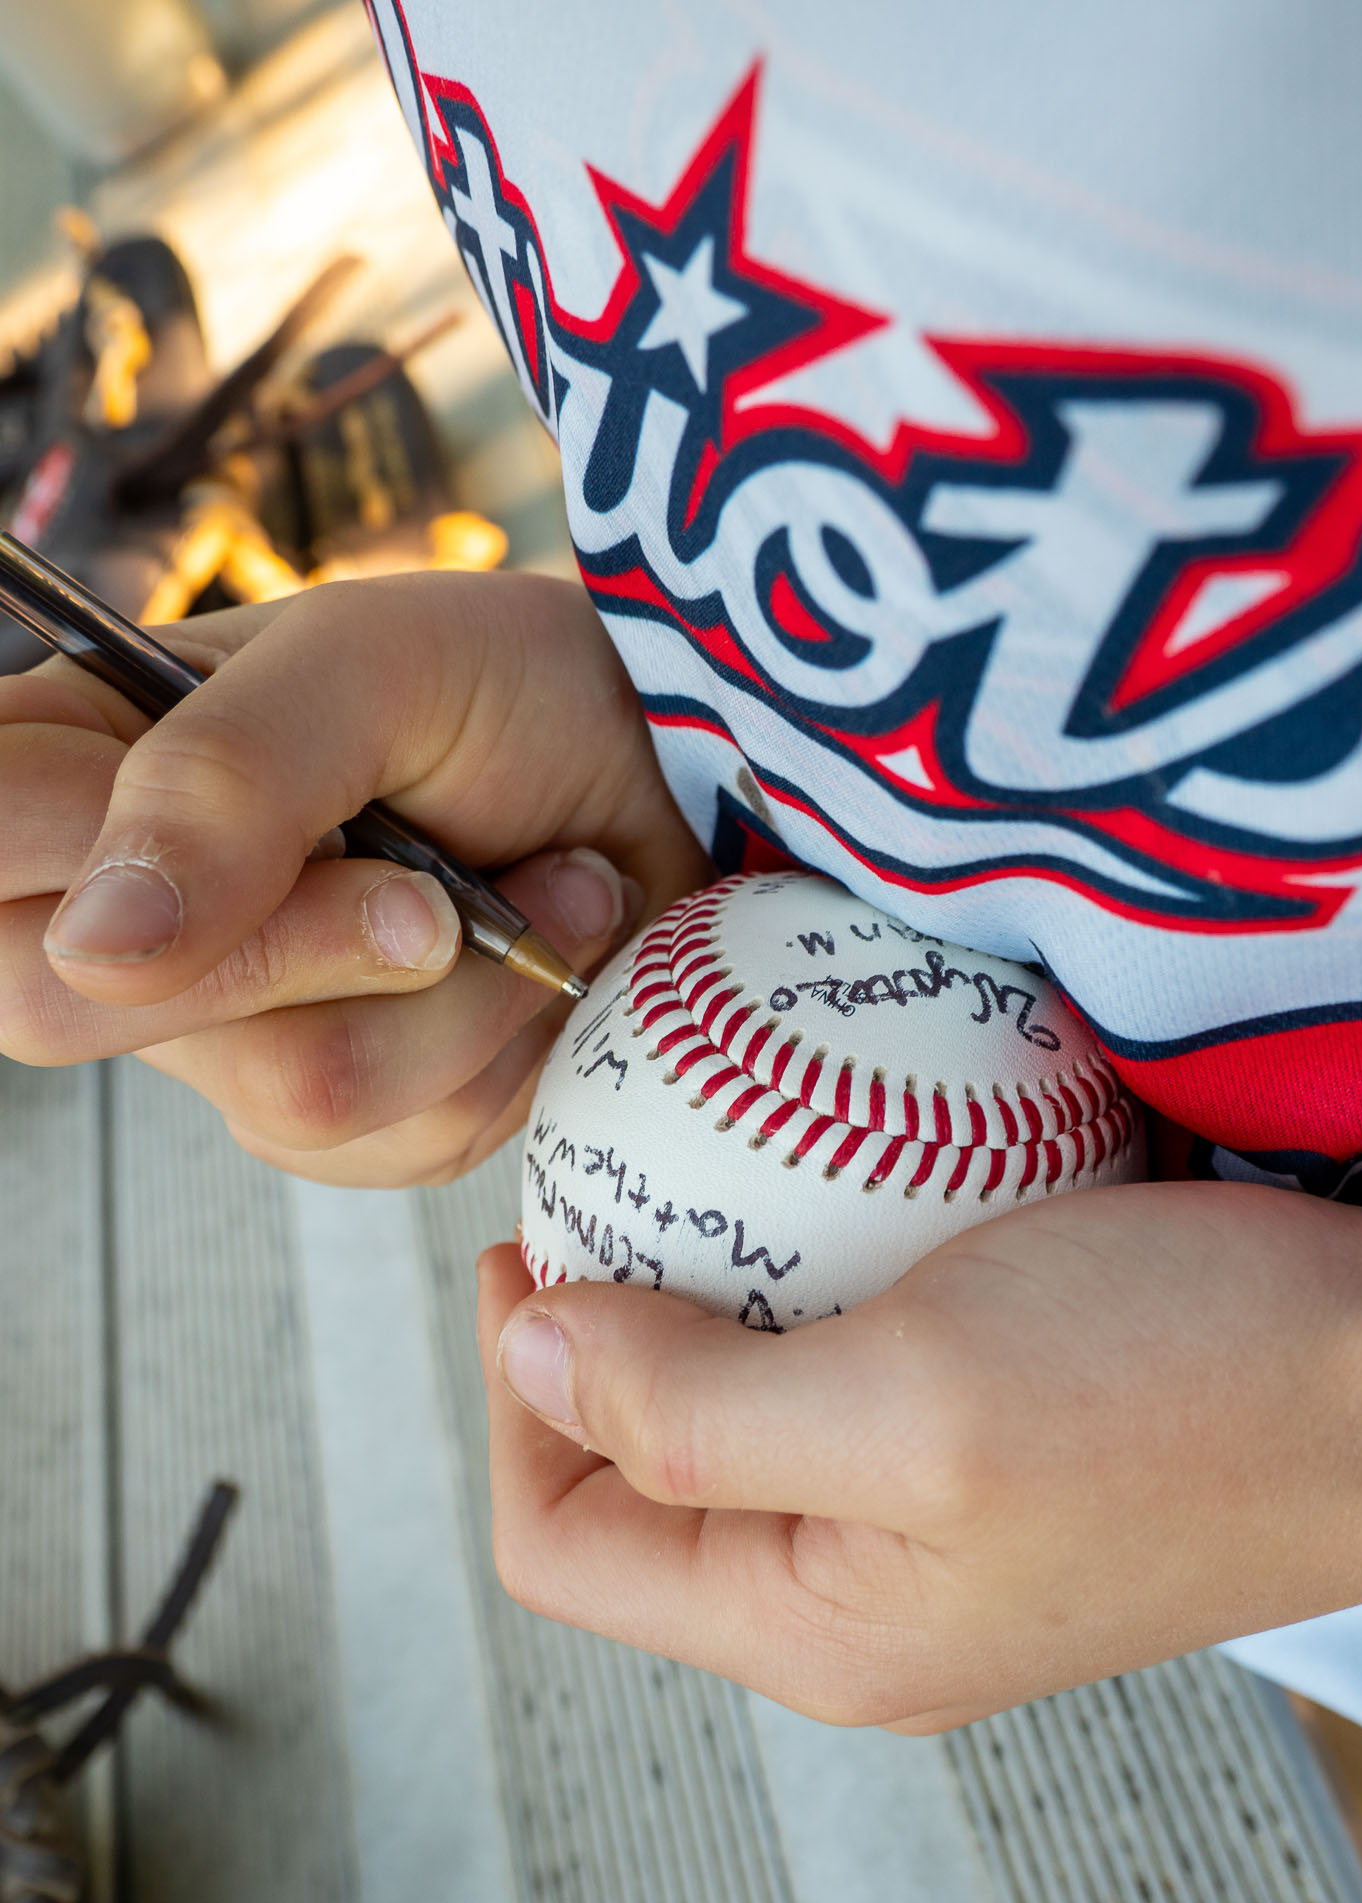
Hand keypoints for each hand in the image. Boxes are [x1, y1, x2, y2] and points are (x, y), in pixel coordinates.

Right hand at [0, 571, 709, 1183]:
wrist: (664, 784)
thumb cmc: (510, 689)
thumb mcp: (374, 666)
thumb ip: (225, 775)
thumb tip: (100, 947)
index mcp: (81, 762)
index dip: (64, 856)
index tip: (268, 826)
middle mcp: (122, 915)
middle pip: (59, 1013)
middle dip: (295, 944)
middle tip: (426, 879)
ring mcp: (225, 1035)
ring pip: (287, 1091)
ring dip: (457, 993)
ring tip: (531, 895)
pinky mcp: (334, 1122)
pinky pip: (393, 1140)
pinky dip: (500, 1045)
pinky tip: (532, 966)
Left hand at [478, 1180, 1361, 1730]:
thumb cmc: (1190, 1386)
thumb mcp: (911, 1401)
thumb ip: (692, 1411)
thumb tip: (537, 1359)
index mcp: (813, 1628)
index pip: (562, 1545)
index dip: (512, 1398)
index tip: (534, 1238)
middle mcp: (861, 1604)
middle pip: (642, 1486)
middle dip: (596, 1342)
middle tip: (610, 1186)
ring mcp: (936, 1536)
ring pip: (743, 1427)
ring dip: (700, 1303)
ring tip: (704, 1174)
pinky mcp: (1001, 1458)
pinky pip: (850, 1381)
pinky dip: (808, 1287)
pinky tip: (833, 1188)